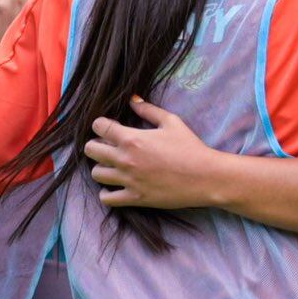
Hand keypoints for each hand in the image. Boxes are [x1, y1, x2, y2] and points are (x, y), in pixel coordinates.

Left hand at [86, 97, 226, 210]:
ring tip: (113, 168)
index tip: (110, 129)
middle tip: (108, 148)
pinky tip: (115, 187)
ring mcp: (129, 180)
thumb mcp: (171, 122)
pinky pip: (107, 198)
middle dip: (96, 145)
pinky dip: (107, 193)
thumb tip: (132, 99)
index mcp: (132, 138)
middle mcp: (126, 159)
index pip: (98, 126)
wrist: (206, 177)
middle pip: (91, 150)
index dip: (101, 125)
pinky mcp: (136, 199)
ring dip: (101, 168)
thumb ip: (148, 109)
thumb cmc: (191, 148)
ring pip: (96, 173)